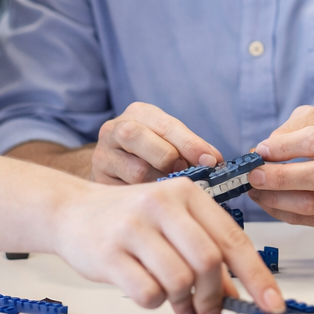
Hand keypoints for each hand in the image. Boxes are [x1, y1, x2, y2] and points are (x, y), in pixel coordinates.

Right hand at [53, 175, 284, 313]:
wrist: (71, 212)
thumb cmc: (129, 220)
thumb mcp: (174, 225)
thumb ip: (207, 253)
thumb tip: (238, 296)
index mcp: (187, 194)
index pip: (234, 240)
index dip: (257, 278)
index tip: (272, 306)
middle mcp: (162, 204)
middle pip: (209, 262)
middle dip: (214, 296)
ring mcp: (133, 227)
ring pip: (180, 280)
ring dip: (183, 302)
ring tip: (177, 303)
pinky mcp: (108, 253)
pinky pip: (147, 293)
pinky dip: (154, 302)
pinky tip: (147, 292)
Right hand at [92, 102, 221, 185]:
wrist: (112, 172)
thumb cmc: (150, 156)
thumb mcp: (170, 142)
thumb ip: (192, 149)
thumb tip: (215, 161)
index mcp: (139, 113)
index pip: (166, 124)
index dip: (191, 143)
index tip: (211, 161)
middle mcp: (115, 128)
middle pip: (138, 137)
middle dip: (168, 157)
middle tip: (185, 172)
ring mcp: (102, 155)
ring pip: (135, 169)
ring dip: (159, 181)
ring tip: (171, 188)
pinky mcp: (98, 181)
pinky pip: (127, 192)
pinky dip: (146, 197)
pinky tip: (155, 199)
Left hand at [247, 106, 313, 227]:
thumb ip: (290, 129)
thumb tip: (264, 150)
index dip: (283, 148)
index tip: (260, 151)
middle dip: (279, 178)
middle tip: (253, 176)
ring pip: (312, 204)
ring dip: (277, 200)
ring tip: (256, 192)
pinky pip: (308, 220)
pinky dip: (282, 212)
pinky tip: (268, 202)